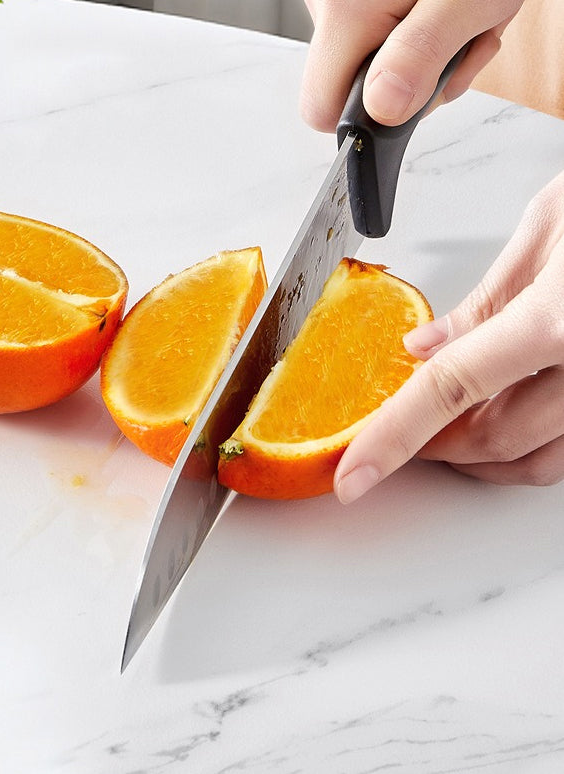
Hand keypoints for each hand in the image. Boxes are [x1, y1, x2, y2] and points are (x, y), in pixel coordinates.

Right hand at [300, 0, 524, 131]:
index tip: (414, 90)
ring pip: (371, 64)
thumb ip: (422, 53)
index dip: (366, 119)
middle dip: (411, 80)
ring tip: (463, 13)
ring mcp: (339, 0)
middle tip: (460, 40)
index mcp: (345, 12)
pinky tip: (449, 8)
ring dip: (425, 56)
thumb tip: (383, 109)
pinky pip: (380, 38)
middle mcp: (329, 4)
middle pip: (352, 86)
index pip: (320, 108)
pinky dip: (421, 34)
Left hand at [334, 170, 563, 502]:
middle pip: (493, 441)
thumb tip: (428, 346)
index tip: (353, 474)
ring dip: (482, 457)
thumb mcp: (553, 224)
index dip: (392, 438)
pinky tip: (508, 418)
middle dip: (435, 445)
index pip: (448, 390)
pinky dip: (533, 447)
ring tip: (449, 428)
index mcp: (562, 318)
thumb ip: (487, 297)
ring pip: (541, 463)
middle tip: (399, 429)